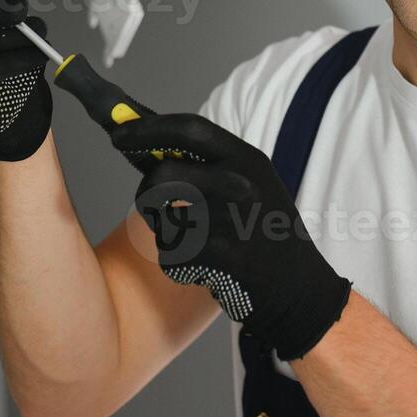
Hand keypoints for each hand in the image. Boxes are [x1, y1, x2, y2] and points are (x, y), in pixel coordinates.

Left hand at [110, 113, 351, 360]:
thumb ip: (203, 162)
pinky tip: (202, 267)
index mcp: (246, 158)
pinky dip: (177, 264)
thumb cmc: (261, 230)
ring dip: (164, 233)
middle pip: (162, 175)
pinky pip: (170, 254)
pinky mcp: (224, 258)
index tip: (117, 133)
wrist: (299, 287)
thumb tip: (142, 140)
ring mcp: (234, 220)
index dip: (146, 129)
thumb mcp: (246, 182)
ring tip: (190, 241)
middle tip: (152, 205)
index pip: (188, 128)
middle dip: (145, 192)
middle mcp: (241, 184)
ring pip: (161, 219)